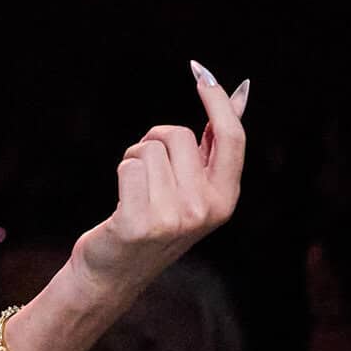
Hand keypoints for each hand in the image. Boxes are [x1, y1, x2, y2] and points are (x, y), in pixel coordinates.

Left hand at [73, 67, 247, 303]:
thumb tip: (238, 95)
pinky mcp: (138, 223)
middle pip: (179, 135)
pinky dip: (121, 172)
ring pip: (150, 148)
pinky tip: (120, 201)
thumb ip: (212, 148)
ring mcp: (172, 219)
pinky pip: (129, 165)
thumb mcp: (191, 190)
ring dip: (135, 159)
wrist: (112, 277)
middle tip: (148, 172)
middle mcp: (203, 211)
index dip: (216, 100)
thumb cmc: (151, 225)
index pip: (231, 138)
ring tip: (134, 192)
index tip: (200, 73)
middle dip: (157, 140)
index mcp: (224, 201)